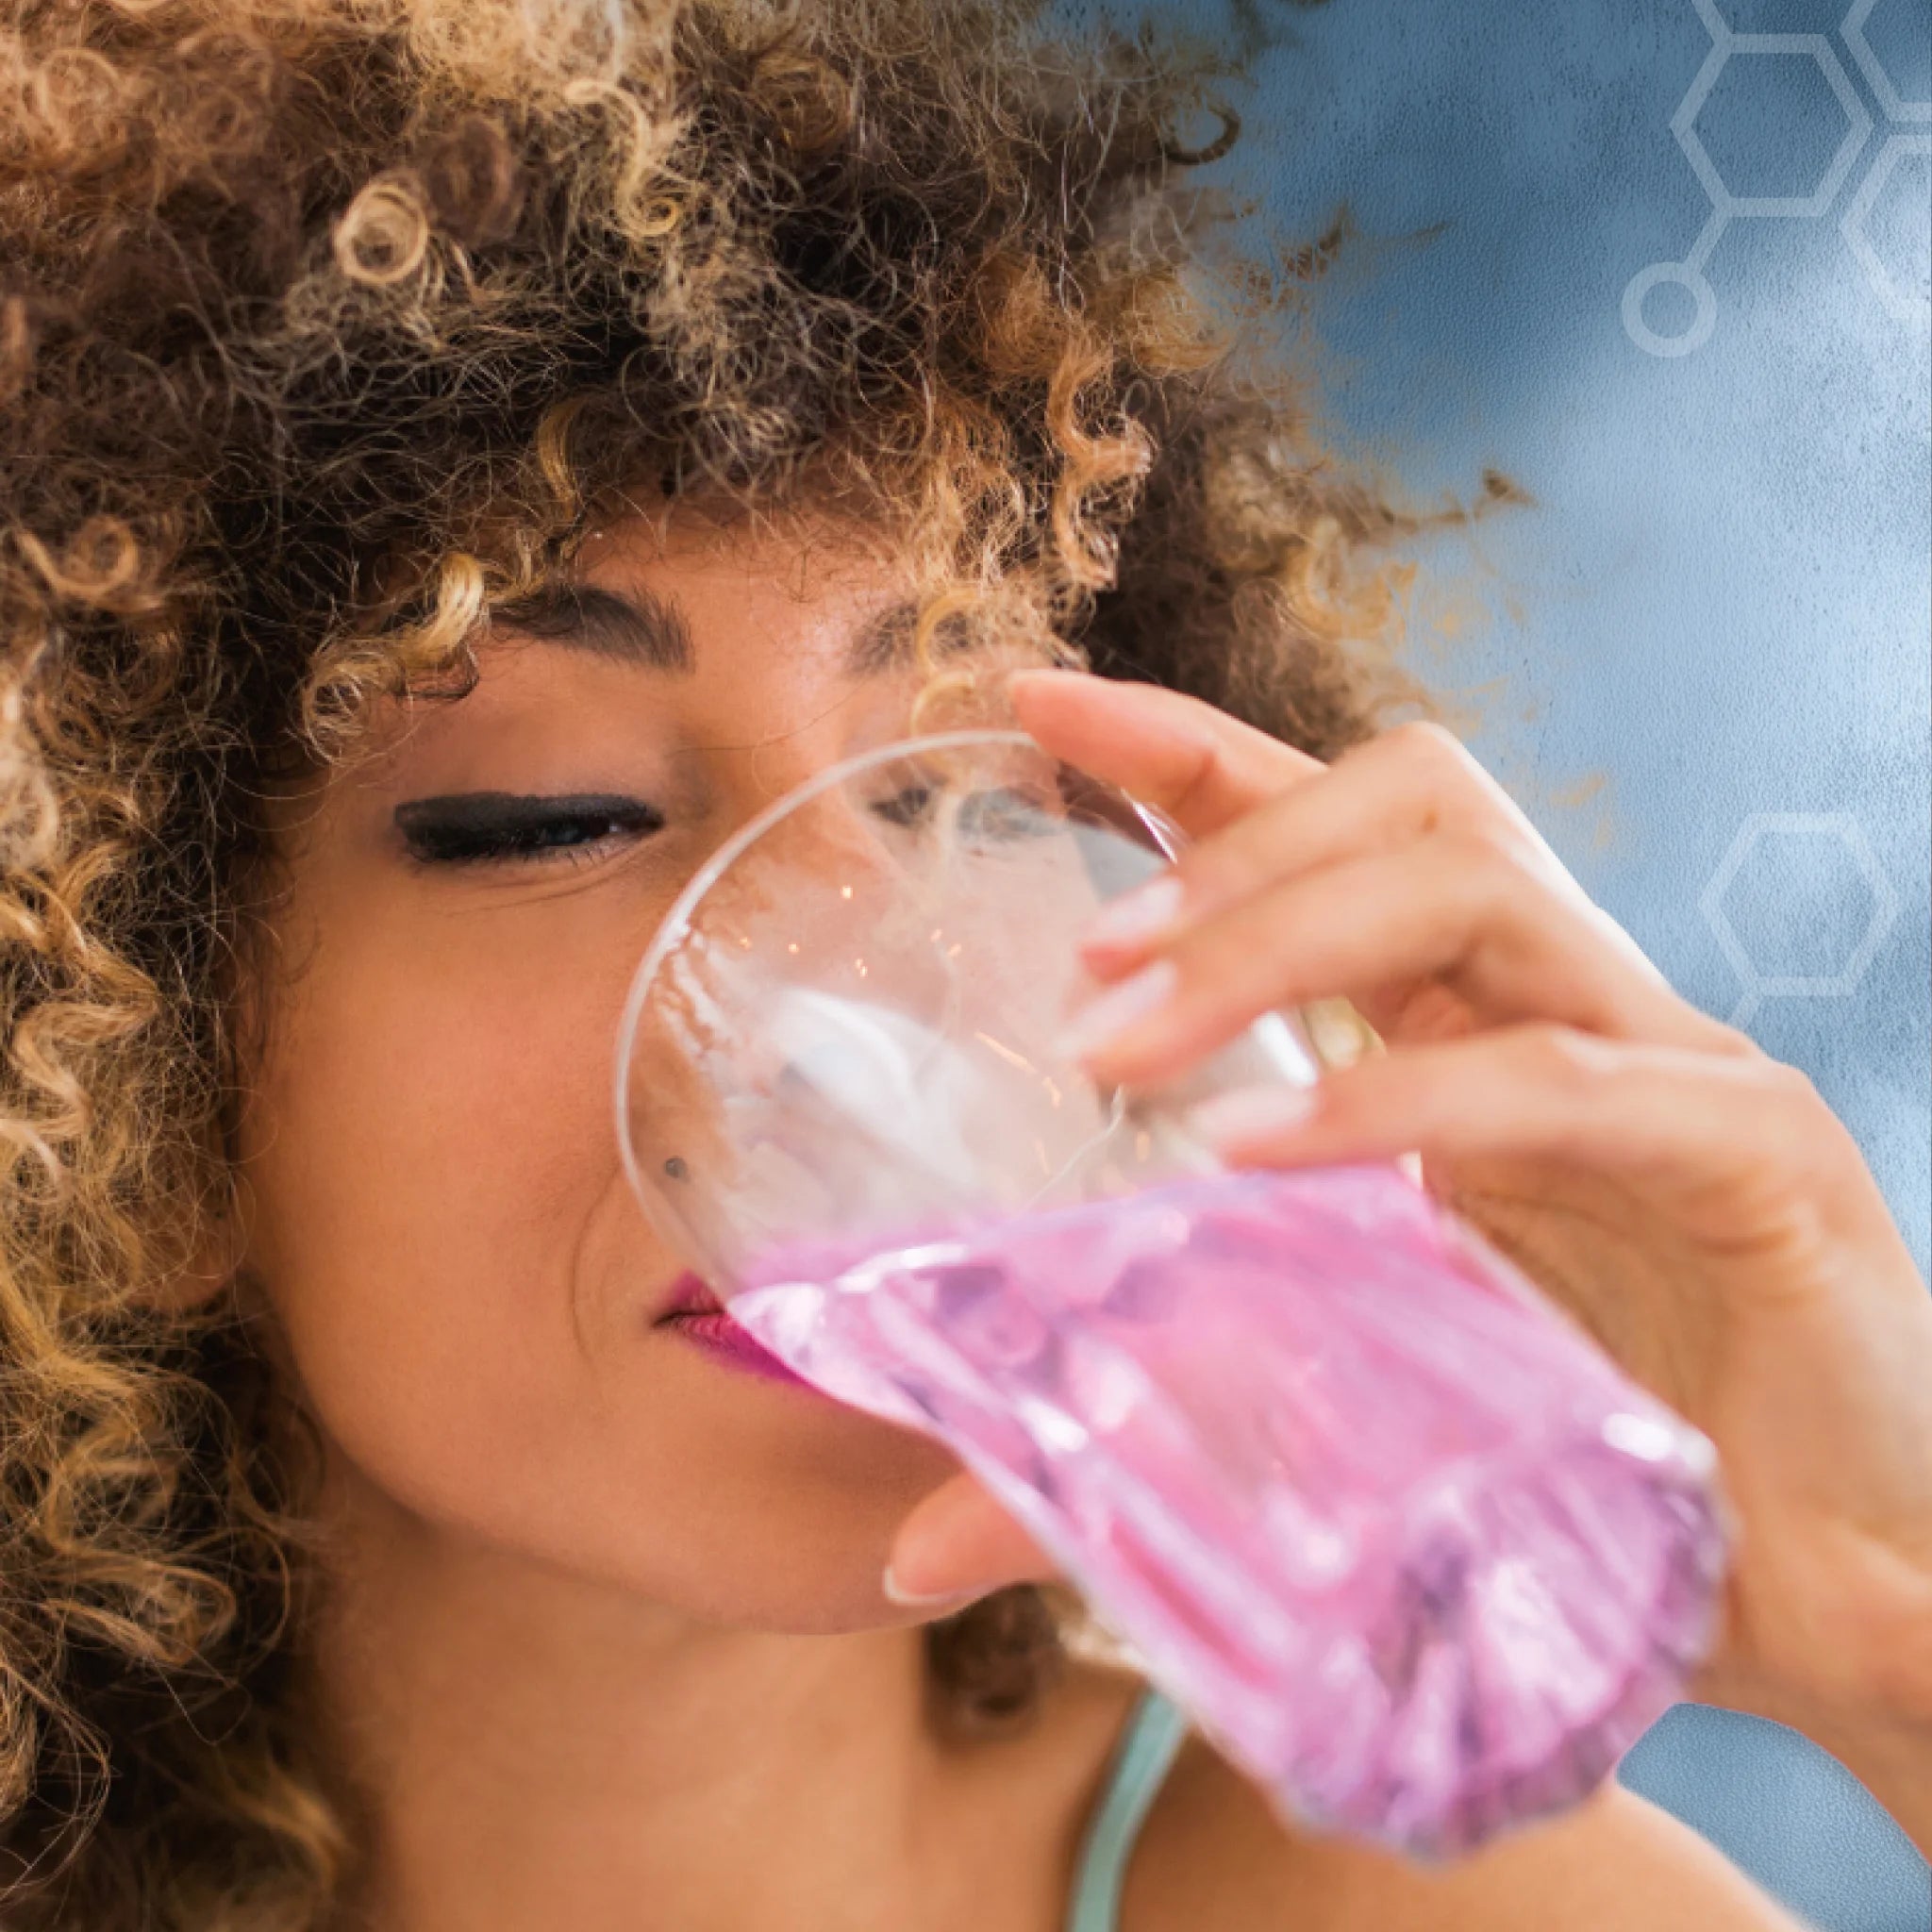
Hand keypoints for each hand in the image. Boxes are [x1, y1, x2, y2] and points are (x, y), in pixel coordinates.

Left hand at [887, 670, 1931, 1818]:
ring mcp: (1668, 1067)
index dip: (1187, 751)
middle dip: (1229, 840)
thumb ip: (1135, 1455)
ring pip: (1477, 887)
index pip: (1328, 827)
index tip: (1033, 702)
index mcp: (1467, 1036)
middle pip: (1414, 802)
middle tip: (1081, 958)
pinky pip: (1562, 1078)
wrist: (1834, 1606)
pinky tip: (1262, 1158)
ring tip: (1126, 1043)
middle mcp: (1567, 1014)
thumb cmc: (1575, 1495)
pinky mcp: (1755, 1157)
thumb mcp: (1324, 1438)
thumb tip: (918, 1544)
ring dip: (1280, 934)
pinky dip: (1399, 1100)